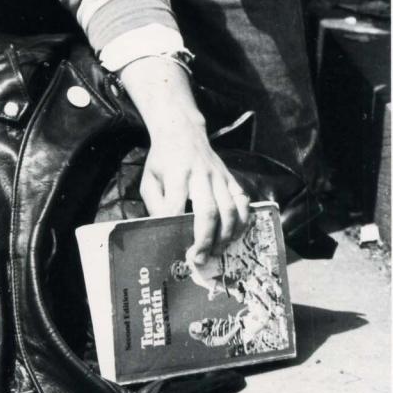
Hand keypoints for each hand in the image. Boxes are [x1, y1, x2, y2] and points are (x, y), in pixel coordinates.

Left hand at [140, 118, 250, 260]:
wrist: (182, 132)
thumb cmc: (163, 161)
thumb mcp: (149, 178)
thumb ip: (154, 203)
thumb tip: (163, 230)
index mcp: (176, 173)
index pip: (175, 204)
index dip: (175, 227)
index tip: (175, 247)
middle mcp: (200, 174)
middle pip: (208, 210)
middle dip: (205, 238)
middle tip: (199, 259)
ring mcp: (219, 176)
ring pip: (230, 208)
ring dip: (226, 235)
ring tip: (217, 251)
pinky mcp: (230, 177)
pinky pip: (242, 201)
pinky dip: (242, 220)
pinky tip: (234, 234)